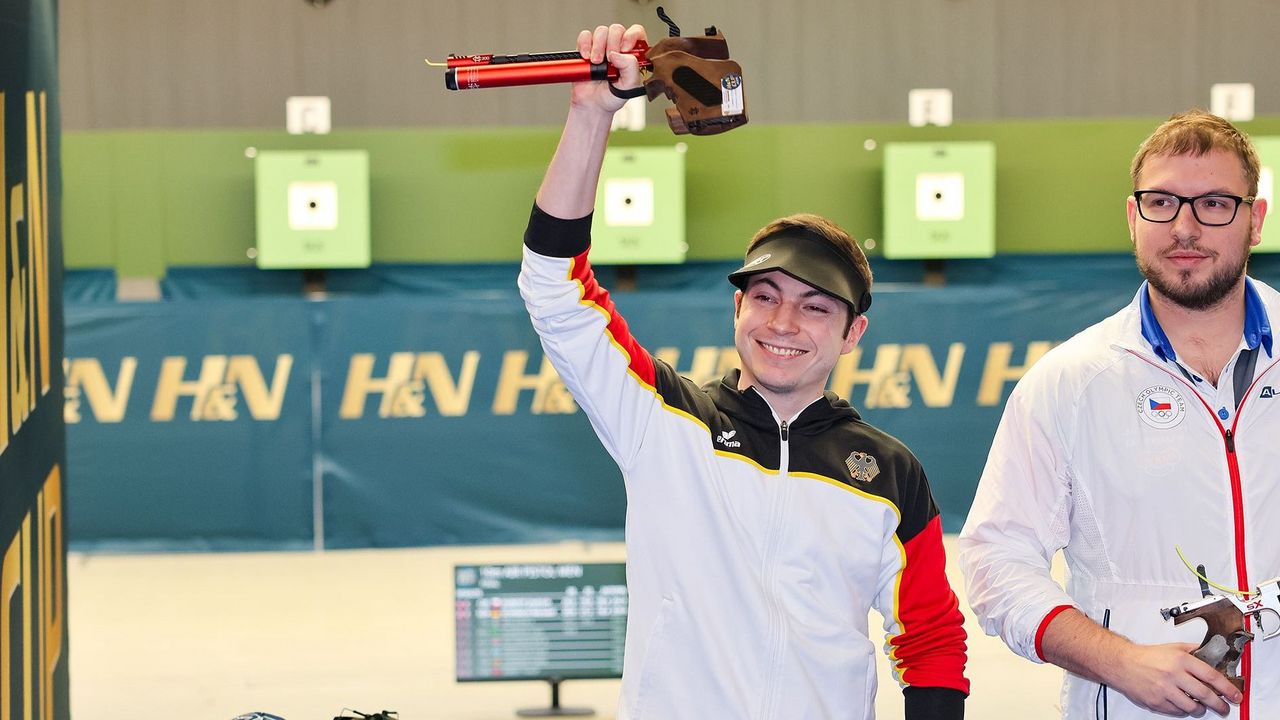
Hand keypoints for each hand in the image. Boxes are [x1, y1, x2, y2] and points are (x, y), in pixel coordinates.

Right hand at [570, 23, 646, 113]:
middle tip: (609, 61)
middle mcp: (618, 48)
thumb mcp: (629, 87)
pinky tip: (587, 58)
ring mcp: (602, 47)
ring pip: (601, 31)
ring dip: (598, 46)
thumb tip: (618, 54)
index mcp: (632, 55)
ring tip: (597, 63)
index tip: (625, 49)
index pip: (637, 33)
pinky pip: (585, 36)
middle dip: (612, 44)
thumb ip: (631, 68)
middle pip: (617, 29)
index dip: (631, 36)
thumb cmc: (613, 97)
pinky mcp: (587, 48)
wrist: (592, 105)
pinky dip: (585, 45)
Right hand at [1107, 642, 1242, 716]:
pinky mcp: (1157, 702)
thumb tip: (1212, 655)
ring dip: (1201, 710)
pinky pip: (1177, 712)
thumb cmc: (1146, 656)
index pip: (1211, 676)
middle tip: (1224, 708)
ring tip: (1201, 707)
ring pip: (1193, 707)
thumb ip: (1193, 651)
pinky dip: (1183, 710)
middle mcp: (1174, 675)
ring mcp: (1165, 690)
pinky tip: (1182, 704)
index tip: (1235, 695)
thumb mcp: (1172, 648)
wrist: (1122, 664)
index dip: (1227, 688)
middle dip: (1219, 705)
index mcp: (1181, 660)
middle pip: (1205, 695)